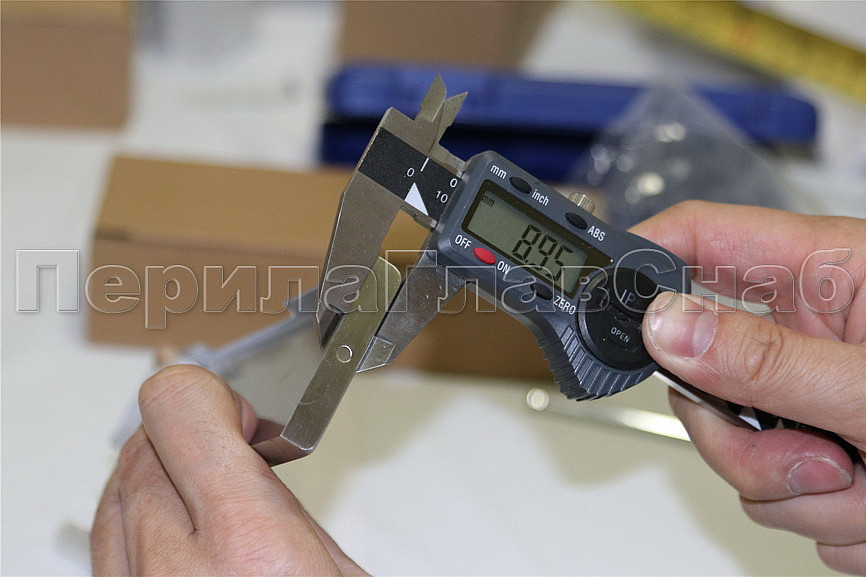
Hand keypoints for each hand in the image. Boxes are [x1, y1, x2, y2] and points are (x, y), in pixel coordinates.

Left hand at [91, 365, 366, 575]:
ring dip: (157, 473)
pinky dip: (134, 517)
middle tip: (231, 449)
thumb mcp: (340, 568)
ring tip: (204, 488)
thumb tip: (251, 454)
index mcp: (251, 545)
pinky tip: (172, 520)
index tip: (234, 411)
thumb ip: (289, 505)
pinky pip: (104, 541)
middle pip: (143, 448)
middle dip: (187, 434)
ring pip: (114, 493)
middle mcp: (175, 570)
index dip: (204, 392)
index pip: (179, 409)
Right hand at [632, 201, 865, 574]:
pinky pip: (775, 497)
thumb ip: (770, 359)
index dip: (639, 256)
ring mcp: (811, 399)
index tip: (597, 293)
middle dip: (745, 436)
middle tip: (814, 454)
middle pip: (699, 369)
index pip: (698, 236)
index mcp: (826, 275)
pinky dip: (828, 521)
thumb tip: (666, 326)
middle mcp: (810, 333)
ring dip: (802, 492)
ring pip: (736, 450)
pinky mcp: (822, 456)